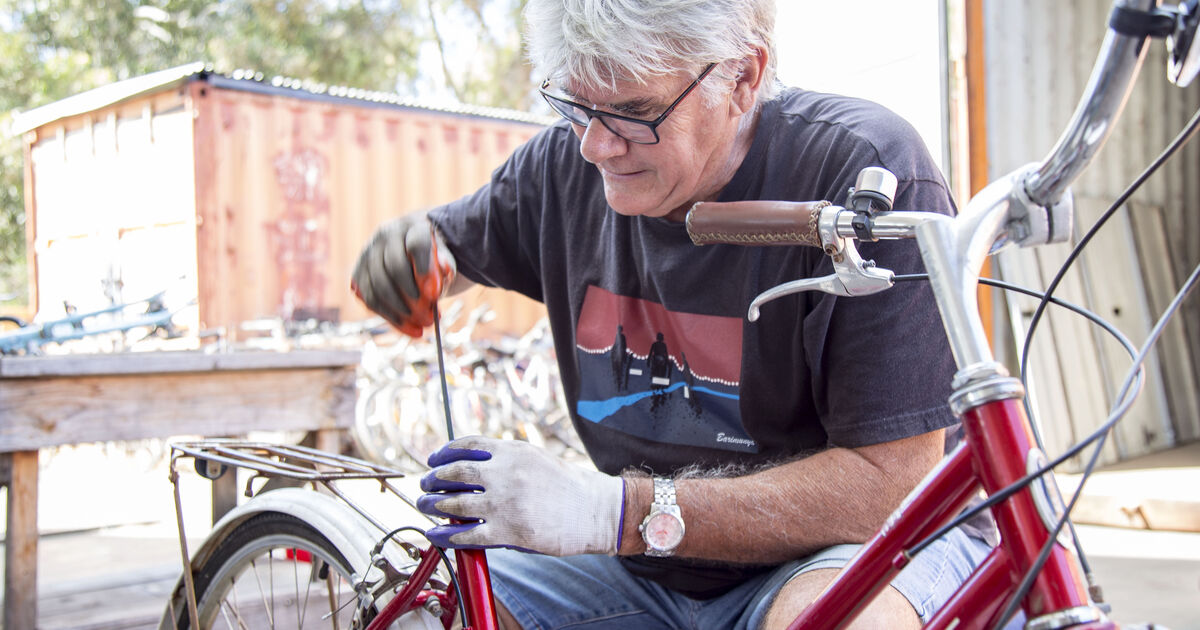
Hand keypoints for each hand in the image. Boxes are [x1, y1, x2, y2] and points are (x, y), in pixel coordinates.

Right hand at [351, 214, 454, 337]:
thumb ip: (445, 263)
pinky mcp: (358, 273)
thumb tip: (442, 274)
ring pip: (378, 287)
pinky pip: (369, 300)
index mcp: (412, 225)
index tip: (435, 295)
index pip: (416, 245)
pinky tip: (409, 328)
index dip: (425, 270)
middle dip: (413, 298)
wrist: (414, 250)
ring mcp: (368, 254)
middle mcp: (385, 235)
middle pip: (395, 268)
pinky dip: (390, 318)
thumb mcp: (446, 257)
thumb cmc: (434, 255)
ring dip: (401, 312)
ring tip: (423, 326)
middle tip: (431, 318)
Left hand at [417, 436, 623, 555]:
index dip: (444, 452)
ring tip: (425, 505)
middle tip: (424, 484)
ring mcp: (505, 504)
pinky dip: (445, 534)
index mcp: (514, 452)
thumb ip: (507, 461)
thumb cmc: (571, 488)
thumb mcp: (537, 460)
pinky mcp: (508, 532)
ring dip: (433, 504)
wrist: (597, 512)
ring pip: (454, 503)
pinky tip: (436, 533)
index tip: (433, 459)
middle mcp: (506, 474)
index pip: (468, 445)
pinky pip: (465, 533)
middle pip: (454, 473)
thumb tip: (474, 469)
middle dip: (433, 479)